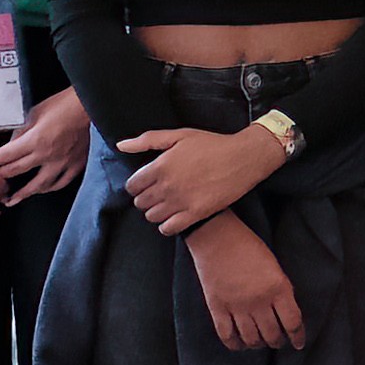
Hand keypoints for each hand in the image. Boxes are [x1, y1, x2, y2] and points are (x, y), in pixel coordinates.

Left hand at [0, 91, 92, 208]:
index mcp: (35, 140)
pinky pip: (61, 182)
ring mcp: (62, 162)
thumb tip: (12, 143)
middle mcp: (47, 154)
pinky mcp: (75, 164)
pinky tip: (42, 191)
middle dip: (0, 179)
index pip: (5, 156)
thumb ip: (22, 130)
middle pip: (16, 171)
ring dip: (22, 194)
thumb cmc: (63, 104)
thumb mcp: (35, 113)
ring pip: (39, 185)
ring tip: (11, 200)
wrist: (89, 106)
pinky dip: (50, 188)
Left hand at [123, 114, 293, 236]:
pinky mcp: (195, 214)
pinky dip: (167, 225)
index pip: (132, 186)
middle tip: (157, 192)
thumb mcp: (179, 135)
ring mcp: (181, 201)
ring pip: (152, 217)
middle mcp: (167, 186)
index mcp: (161, 166)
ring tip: (167, 203)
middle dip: (145, 198)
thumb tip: (121, 145)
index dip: (136, 186)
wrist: (243, 158)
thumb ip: (147, 140)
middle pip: (140, 203)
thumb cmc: (211, 144)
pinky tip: (174, 216)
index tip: (145, 184)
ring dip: (155, 211)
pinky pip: (169, 228)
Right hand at [186, 211, 303, 351]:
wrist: (216, 236)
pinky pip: (228, 336)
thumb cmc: (248, 246)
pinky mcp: (217, 309)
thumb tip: (286, 314)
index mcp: (278, 288)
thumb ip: (281, 290)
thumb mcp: (274, 266)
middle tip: (279, 341)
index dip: (298, 337)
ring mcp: (237, 307)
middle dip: (278, 342)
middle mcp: (259, 301)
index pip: (293, 322)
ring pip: (252, 340)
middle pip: (272, 335)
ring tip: (261, 341)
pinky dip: (236, 345)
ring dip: (259, 344)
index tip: (298, 343)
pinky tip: (241, 344)